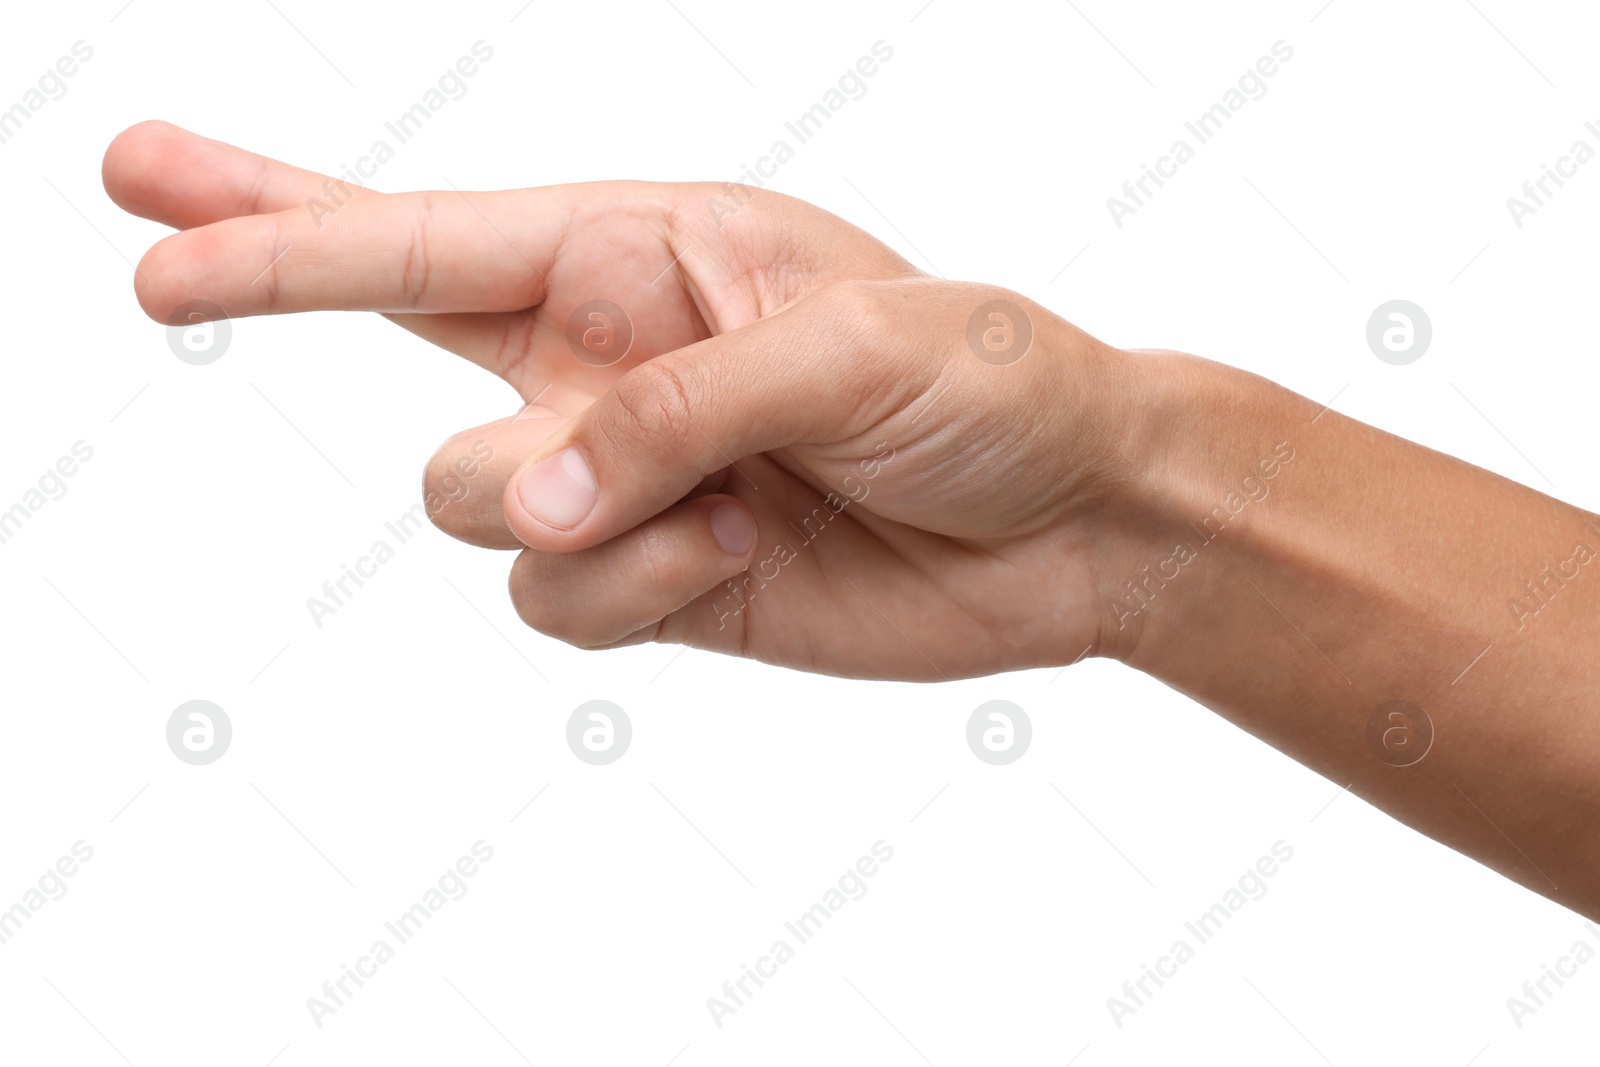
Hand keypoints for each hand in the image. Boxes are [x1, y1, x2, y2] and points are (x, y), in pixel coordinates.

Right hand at [106, 121, 1138, 679]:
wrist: (1076, 520)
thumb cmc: (990, 384)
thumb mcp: (843, 349)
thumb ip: (667, 410)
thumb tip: (529, 500)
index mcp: (646, 253)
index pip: (428, 236)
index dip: (277, 225)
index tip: (145, 208)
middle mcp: (608, 361)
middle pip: (412, 375)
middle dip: (363, 361)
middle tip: (244, 315)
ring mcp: (623, 480)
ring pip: (474, 510)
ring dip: (580, 515)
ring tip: (732, 499)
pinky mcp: (657, 582)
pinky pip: (557, 603)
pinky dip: (637, 590)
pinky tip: (742, 553)